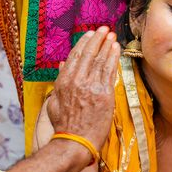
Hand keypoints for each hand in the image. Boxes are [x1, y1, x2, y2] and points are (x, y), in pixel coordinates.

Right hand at [46, 26, 119, 151]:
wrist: (75, 142)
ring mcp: (91, 87)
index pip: (74, 57)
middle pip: (88, 54)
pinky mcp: (104, 95)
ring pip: (100, 60)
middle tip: (104, 29)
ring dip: (107, 46)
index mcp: (63, 82)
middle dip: (97, 39)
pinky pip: (109, 71)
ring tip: (112, 36)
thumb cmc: (64, 125)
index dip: (83, 44)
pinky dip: (113, 58)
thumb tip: (62, 65)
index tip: (89, 35)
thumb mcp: (54, 102)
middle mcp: (77, 81)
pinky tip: (116, 49)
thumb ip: (59, 82)